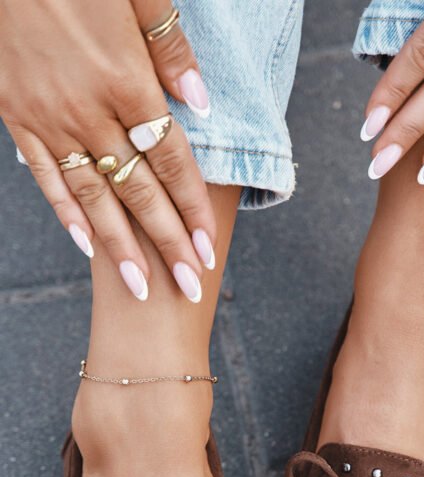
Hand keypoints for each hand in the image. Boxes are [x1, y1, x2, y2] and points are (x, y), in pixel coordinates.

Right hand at [1, 0, 214, 300]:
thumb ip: (170, 48)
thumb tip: (201, 103)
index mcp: (127, 80)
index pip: (172, 160)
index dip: (193, 208)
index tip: (209, 248)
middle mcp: (90, 110)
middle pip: (140, 191)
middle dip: (168, 244)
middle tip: (189, 286)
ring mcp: (50, 118)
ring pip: (94, 196)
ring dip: (120, 247)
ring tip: (141, 287)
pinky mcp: (15, 115)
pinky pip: (45, 175)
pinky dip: (66, 211)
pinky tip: (86, 244)